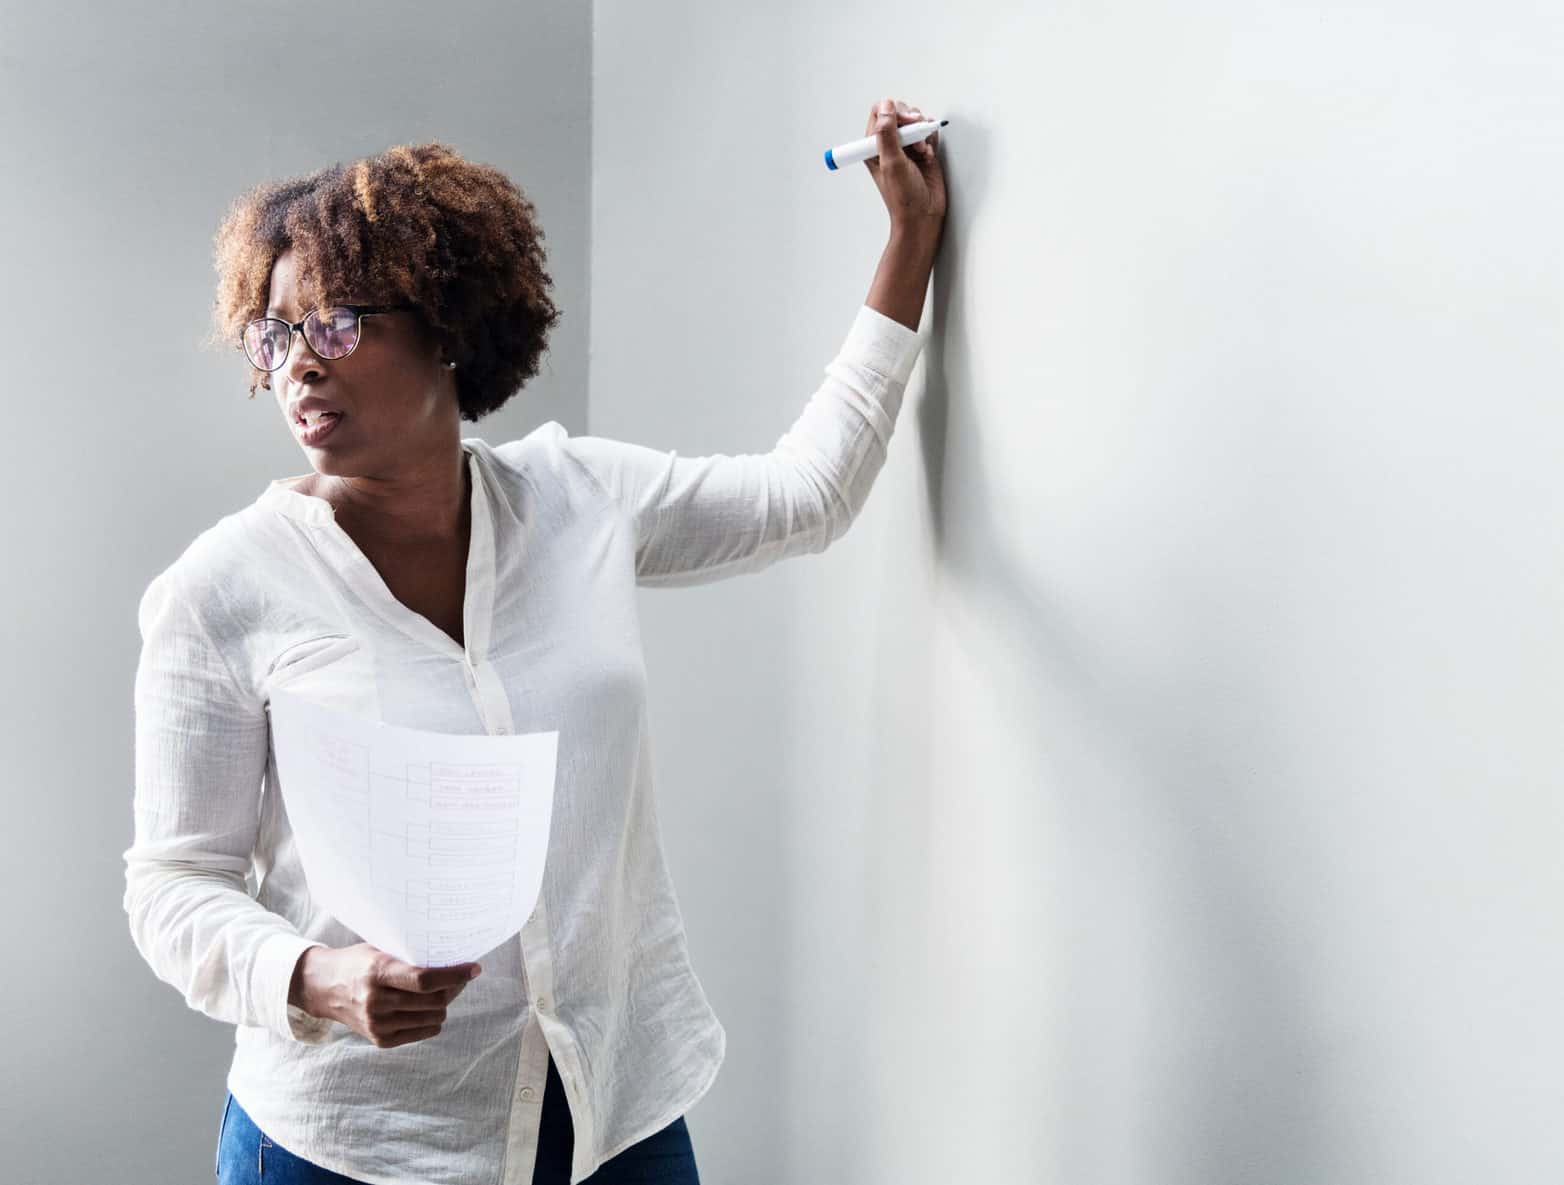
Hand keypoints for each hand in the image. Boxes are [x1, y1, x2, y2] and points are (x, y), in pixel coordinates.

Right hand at [292, 943, 480, 1048]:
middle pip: (434, 1001)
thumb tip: (454, 959)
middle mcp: (377, 1001)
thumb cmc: (359, 962)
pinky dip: (432, 1019)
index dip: (454, 975)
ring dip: (444, 1004)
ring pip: (433, 1018)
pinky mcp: (381, 1040)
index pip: (425, 980)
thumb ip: (410, 957)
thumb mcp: (380, 950)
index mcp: (378, 973)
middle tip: (459, 978)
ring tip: (439, 991)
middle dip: (454, 989)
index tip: (474, 968)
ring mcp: (378, 1024)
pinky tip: (425, 1007)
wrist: (324, 988)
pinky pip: (424, 1031)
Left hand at [863, 97, 945, 237]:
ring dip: (922, 132)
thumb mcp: (891, 163)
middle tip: (915, 140)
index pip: (880, 113)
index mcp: (873, 146)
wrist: (923, 214)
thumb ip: (887, 133)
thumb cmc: (903, 197)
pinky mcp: (922, 150)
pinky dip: (931, 139)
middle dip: (912, 122)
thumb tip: (886, 107)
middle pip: (900, 113)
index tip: (906, 123)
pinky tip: (928, 155)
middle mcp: (889, 144)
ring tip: (921, 151)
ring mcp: (906, 146)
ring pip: (916, 121)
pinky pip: (928, 132)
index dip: (894, 112)